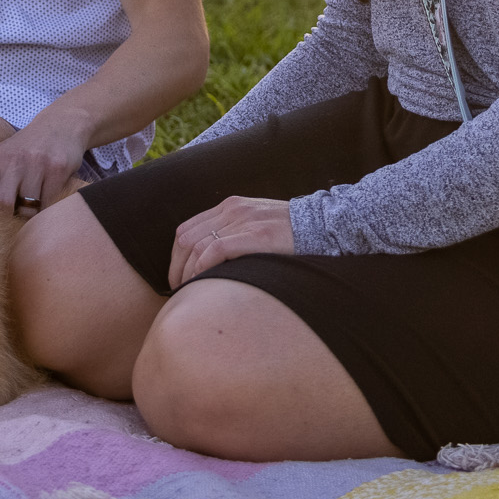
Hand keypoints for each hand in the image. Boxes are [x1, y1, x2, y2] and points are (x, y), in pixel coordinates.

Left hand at [0, 109, 91, 217]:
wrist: (59, 124)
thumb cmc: (25, 151)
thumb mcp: (0, 159)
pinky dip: (48, 208)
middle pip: (3, 205)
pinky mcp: (57, 168)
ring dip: (31, 215)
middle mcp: (11, 161)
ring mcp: (35, 164)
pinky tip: (48, 200)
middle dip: (8, 220)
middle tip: (14, 223)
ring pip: (29, 208)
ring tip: (32, 209)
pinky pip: (49, 202)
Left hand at [168, 196, 294, 287]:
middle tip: (179, 290)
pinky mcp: (254, 234)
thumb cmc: (289, 234)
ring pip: (196, 246)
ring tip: (189, 292)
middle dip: (177, 267)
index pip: (187, 229)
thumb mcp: (256, 226)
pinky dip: (203, 268)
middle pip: (186, 239)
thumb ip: (235, 235)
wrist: (322, 225)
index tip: (178, 278)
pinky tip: (203, 282)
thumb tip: (211, 263)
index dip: (176, 257)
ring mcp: (243, 220)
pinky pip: (215, 250)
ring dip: (188, 272)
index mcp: (230, 206)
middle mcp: (231, 210)